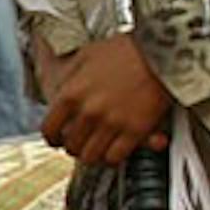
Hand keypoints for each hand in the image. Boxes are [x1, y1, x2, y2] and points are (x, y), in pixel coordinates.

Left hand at [40, 37, 170, 168]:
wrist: (161, 53)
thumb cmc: (126, 51)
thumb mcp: (86, 56)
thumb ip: (69, 78)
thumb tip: (60, 91)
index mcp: (72, 94)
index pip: (49, 130)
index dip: (53, 137)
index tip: (58, 139)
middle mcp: (89, 112)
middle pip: (71, 146)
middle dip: (74, 145)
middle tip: (81, 141)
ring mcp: (112, 124)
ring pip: (90, 157)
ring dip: (92, 154)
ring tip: (96, 146)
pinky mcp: (134, 132)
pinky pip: (114, 158)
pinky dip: (112, 156)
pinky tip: (114, 148)